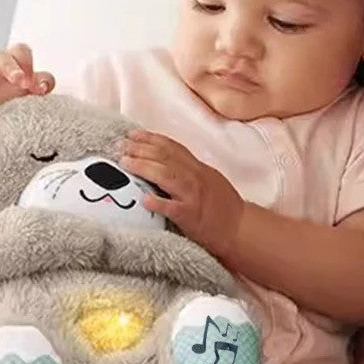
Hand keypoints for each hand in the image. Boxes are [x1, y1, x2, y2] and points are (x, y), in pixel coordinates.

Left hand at [121, 130, 244, 257]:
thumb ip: (190, 171)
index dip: (152, 139)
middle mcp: (196, 178)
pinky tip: (143, 199)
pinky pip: (172, 207)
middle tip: (122, 145)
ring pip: (166, 175)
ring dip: (144, 167)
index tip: (134, 134)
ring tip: (125, 162)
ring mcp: (193, 196)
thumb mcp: (210, 181)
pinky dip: (157, 202)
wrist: (240, 228)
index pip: (173, 148)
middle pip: (166, 157)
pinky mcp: (191, 216)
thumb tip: (166, 164)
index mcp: (199, 169)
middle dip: (142, 149)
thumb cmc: (225, 207)